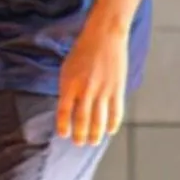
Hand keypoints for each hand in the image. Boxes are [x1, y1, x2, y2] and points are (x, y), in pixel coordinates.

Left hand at [56, 19, 127, 145]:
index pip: (63, 111)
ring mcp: (103, 90)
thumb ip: (67, 88)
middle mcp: (86, 89)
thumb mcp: (68, 67)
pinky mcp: (117, 88)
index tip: (63, 134)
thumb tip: (67, 109)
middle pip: (81, 119)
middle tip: (79, 143)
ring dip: (96, 134)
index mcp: (70, 83)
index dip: (63, 126)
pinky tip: (110, 130)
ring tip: (93, 142)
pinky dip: (113, 124)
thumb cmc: (83, 50)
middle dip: (80, 135)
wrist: (104, 35)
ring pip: (99, 120)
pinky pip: (115, 112)